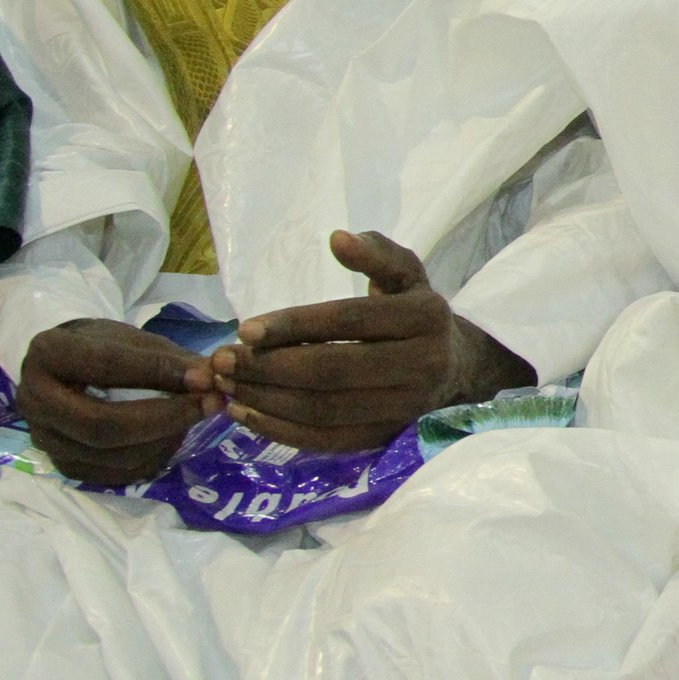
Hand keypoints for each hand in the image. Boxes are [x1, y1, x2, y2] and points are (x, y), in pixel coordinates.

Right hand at [17, 318, 220, 485]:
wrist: (68, 368)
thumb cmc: (104, 347)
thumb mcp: (134, 340)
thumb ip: (170, 358)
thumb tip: (214, 378)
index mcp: (48, 354)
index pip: (106, 366)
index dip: (158, 373)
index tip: (205, 378)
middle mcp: (34, 400)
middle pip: (102, 424)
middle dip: (164, 418)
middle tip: (209, 405)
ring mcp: (44, 438)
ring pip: (110, 455)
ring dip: (163, 440)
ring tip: (195, 418)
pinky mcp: (61, 465)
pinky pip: (113, 474)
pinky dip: (151, 458)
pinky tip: (172, 437)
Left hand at [208, 230, 530, 452]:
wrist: (456, 367)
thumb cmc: (415, 313)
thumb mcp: (406, 274)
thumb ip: (375, 253)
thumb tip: (337, 239)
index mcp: (424, 317)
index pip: (349, 321)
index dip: (295, 325)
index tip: (245, 328)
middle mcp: (420, 365)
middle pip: (333, 370)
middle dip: (269, 367)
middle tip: (222, 361)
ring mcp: (404, 407)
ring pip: (325, 408)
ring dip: (267, 400)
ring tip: (226, 386)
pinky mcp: (387, 437)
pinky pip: (328, 440)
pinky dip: (282, 431)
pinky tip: (246, 414)